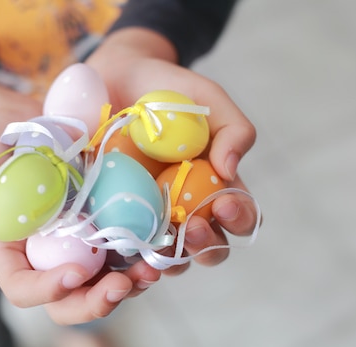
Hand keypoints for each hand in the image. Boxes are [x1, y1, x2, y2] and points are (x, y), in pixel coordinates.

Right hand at [0, 102, 160, 323]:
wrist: (43, 122)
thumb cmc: (2, 141)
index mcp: (12, 251)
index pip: (23, 287)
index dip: (47, 290)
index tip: (75, 274)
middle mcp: (49, 256)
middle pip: (69, 299)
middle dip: (95, 303)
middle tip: (120, 287)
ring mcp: (83, 246)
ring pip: (104, 284)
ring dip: (129, 286)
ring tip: (151, 272)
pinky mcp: (110, 229)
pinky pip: (129, 254)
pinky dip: (145, 257)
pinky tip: (161, 248)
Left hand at [86, 28, 258, 274]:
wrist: (115, 79)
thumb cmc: (168, 90)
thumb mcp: (209, 98)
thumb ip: (233, 128)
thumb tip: (229, 169)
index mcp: (217, 185)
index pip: (240, 216)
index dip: (239, 219)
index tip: (224, 203)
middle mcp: (188, 208)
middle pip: (209, 247)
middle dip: (207, 246)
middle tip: (194, 227)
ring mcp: (151, 216)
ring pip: (169, 257)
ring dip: (171, 258)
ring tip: (160, 243)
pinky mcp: (116, 216)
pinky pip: (125, 246)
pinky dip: (127, 253)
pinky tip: (124, 243)